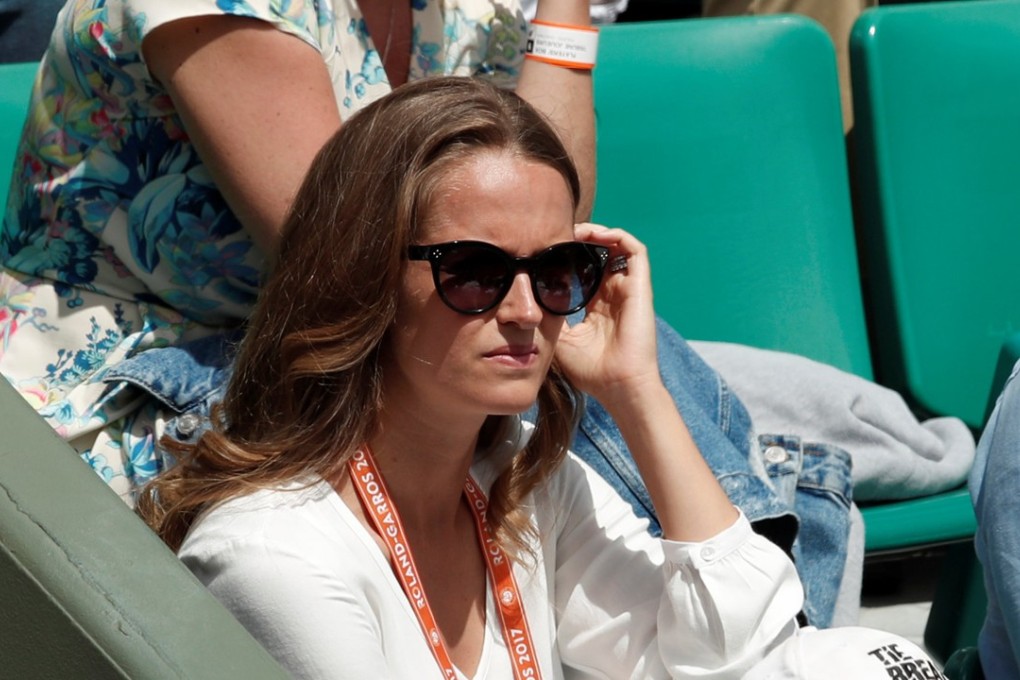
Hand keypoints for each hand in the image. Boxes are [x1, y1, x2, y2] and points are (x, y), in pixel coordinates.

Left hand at [555, 223, 659, 404]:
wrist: (618, 386)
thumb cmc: (591, 370)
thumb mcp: (559, 339)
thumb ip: (549, 317)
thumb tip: (527, 300)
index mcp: (597, 307)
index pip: (586, 271)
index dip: (569, 257)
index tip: (546, 250)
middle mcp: (613, 294)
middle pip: (601, 254)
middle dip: (581, 240)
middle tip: (557, 234)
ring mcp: (628, 289)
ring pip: (617, 246)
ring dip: (597, 233)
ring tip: (575, 230)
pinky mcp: (640, 286)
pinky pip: (634, 250)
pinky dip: (616, 236)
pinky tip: (594, 236)